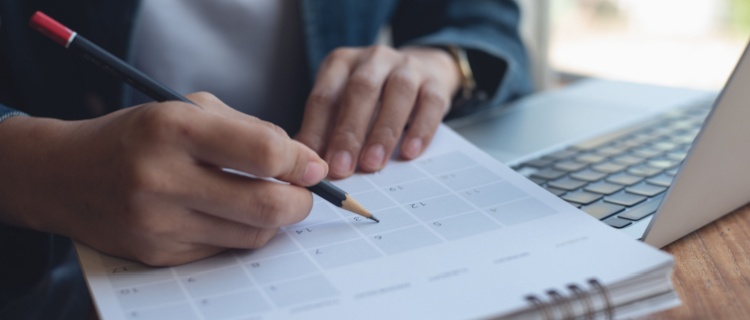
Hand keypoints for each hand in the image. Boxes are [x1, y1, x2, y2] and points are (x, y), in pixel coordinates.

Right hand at [0, 93, 327, 265]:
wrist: (65, 175)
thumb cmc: (139, 134)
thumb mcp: (188, 109)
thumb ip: (250, 130)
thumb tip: (307, 163)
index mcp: (173, 129)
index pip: (265, 152)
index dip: (301, 161)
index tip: (312, 164)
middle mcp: (162, 178)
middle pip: (267, 205)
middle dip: (301, 202)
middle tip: (303, 192)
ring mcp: (158, 223)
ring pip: (253, 234)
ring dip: (274, 219)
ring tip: (267, 198)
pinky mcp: (158, 255)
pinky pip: (225, 250)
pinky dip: (241, 232)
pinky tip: (231, 214)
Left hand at [296, 45, 460, 177]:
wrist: (422, 71)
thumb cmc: (374, 96)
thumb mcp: (344, 104)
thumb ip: (327, 129)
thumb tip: (310, 165)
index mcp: (342, 63)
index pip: (325, 96)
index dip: (318, 131)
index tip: (315, 164)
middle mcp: (374, 59)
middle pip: (360, 90)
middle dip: (349, 132)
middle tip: (341, 168)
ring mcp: (408, 67)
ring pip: (398, 93)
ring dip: (383, 132)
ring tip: (373, 164)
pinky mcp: (435, 82)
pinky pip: (430, 103)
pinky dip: (420, 129)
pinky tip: (410, 152)